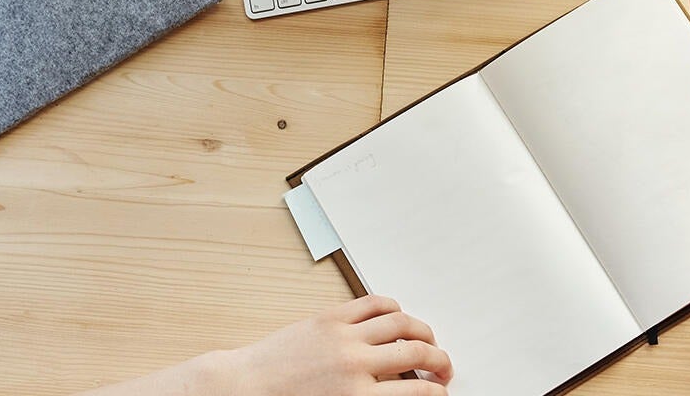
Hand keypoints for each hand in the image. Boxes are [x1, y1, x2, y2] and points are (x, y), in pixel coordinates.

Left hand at [213, 295, 451, 395]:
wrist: (246, 389)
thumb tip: (399, 394)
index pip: (418, 392)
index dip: (438, 392)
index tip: (441, 392)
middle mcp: (356, 365)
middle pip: (417, 353)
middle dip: (440, 361)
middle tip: (443, 368)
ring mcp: (343, 337)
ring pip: (401, 323)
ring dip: (423, 330)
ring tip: (428, 339)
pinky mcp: (329, 317)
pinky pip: (371, 303)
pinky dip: (392, 306)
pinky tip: (397, 315)